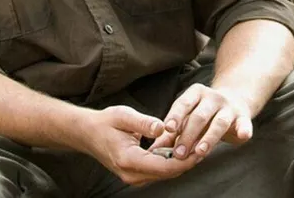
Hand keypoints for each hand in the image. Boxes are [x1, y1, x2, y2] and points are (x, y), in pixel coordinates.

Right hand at [82, 105, 200, 186]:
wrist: (88, 133)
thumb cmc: (106, 122)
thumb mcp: (123, 115)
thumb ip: (144, 122)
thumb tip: (163, 127)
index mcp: (129, 160)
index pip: (164, 166)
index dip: (185, 160)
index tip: (201, 148)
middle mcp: (131, 174)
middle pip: (167, 173)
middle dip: (188, 161)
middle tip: (205, 145)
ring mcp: (133, 177)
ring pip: (165, 174)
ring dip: (181, 162)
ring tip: (197, 145)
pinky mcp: (135, 174)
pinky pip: (158, 171)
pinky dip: (172, 162)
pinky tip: (181, 148)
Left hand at [162, 84, 253, 160]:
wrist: (236, 100)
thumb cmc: (204, 113)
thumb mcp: (188, 116)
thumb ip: (172, 132)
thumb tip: (153, 151)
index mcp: (196, 93)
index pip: (184, 103)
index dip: (176, 116)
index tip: (168, 129)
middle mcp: (213, 97)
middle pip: (199, 116)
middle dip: (188, 135)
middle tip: (179, 153)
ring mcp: (229, 107)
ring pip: (219, 122)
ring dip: (209, 138)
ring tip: (199, 152)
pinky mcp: (243, 117)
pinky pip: (244, 123)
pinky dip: (244, 129)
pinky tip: (242, 136)